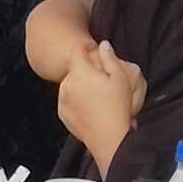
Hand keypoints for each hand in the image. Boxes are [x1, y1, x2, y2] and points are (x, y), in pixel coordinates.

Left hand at [56, 39, 144, 169]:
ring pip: (70, 84)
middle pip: (74, 69)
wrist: (109, 137)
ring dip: (80, 84)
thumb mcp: (120, 78)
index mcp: (80, 72)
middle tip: (101, 78)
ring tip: (97, 95)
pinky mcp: (62, 113)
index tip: (93, 49)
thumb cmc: (117, 106)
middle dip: (85, 69)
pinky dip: (76, 100)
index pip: (77, 50)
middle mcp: (66, 84)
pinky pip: (68, 100)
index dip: (86, 47)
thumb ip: (109, 57)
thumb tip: (103, 44)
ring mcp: (62, 100)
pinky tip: (91, 106)